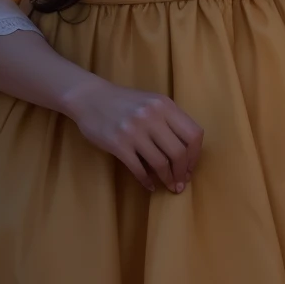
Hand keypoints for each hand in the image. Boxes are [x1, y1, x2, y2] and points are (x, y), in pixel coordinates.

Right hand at [62, 75, 202, 192]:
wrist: (89, 97)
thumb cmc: (123, 102)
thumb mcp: (151, 103)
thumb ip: (169, 121)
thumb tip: (187, 153)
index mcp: (165, 105)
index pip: (194, 134)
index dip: (195, 155)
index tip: (190, 167)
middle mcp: (152, 116)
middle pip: (179, 152)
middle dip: (183, 172)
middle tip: (181, 183)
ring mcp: (134, 130)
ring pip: (161, 163)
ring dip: (167, 179)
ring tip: (169, 186)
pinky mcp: (118, 143)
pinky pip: (138, 169)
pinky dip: (146, 181)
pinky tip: (149, 185)